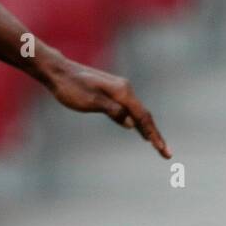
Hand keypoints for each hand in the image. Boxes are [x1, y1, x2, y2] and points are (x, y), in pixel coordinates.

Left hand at [40, 55, 170, 157]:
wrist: (58, 71)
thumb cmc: (71, 87)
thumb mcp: (90, 101)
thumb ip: (112, 111)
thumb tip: (130, 124)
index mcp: (122, 92)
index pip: (142, 117)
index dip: (154, 135)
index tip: (163, 151)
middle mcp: (124, 89)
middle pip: (144, 115)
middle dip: (155, 135)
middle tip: (166, 154)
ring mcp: (118, 90)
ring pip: (137, 113)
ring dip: (147, 129)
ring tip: (157, 146)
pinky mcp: (111, 92)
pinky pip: (128, 109)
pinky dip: (135, 121)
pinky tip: (138, 130)